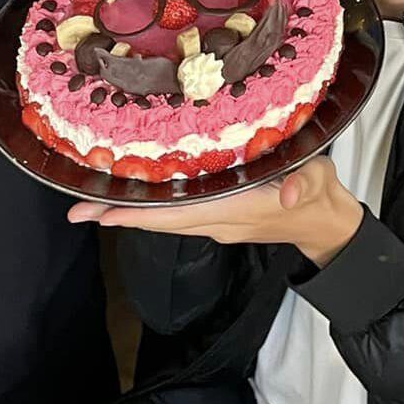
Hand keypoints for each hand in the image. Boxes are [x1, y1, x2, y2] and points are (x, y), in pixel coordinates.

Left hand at [69, 154, 363, 265]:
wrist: (325, 223)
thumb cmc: (319, 195)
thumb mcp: (318, 181)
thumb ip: (302, 184)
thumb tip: (286, 193)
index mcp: (237, 210)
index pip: (180, 214)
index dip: (142, 214)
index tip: (105, 214)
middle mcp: (220, 221)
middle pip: (162, 223)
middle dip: (121, 218)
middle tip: (78, 212)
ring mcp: (219, 223)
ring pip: (166, 221)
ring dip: (131, 216)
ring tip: (94, 207)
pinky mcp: (222, 217)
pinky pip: (178, 217)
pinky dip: (153, 211)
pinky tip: (138, 201)